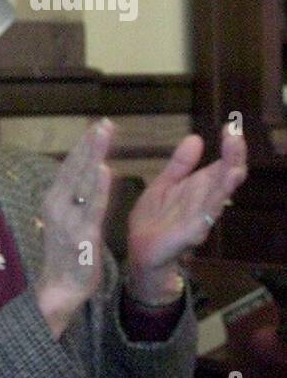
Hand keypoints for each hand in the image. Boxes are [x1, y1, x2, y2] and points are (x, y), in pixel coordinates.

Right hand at [36, 119, 114, 337]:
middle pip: (74, 169)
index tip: (98, 125)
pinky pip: (92, 208)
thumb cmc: (67, 253)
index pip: (69, 166)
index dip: (84, 145)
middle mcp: (55, 206)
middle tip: (103, 122)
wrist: (59, 289)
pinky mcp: (81, 236)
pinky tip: (106, 170)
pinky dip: (98, 188)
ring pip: (82, 182)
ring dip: (93, 157)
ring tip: (104, 135)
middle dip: (89, 144)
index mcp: (53, 200)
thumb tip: (86, 172)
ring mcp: (66, 221)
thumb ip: (75, 197)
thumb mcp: (66, 219)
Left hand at [124, 125, 247, 301]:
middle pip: (225, 176)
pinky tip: (220, 192)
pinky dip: (213, 203)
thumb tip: (196, 137)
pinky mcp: (191, 233)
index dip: (228, 147)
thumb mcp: (164, 185)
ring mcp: (201, 217)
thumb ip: (180, 164)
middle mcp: (205, 200)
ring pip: (220, 194)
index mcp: (199, 187)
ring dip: (228, 178)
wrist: (140, 251)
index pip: (221, 164)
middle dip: (233, 157)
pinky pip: (205, 217)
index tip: (232, 126)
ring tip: (236, 161)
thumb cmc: (154, 219)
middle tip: (236, 135)